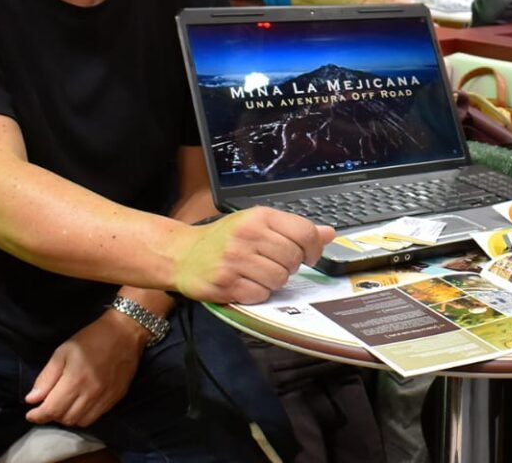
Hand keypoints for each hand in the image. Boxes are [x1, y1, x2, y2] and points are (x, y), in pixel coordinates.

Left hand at [24, 309, 145, 427]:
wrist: (126, 332)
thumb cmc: (91, 338)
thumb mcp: (63, 352)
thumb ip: (46, 377)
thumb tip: (32, 399)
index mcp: (75, 380)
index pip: (52, 410)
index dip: (38, 415)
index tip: (30, 413)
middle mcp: (91, 393)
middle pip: (66, 418)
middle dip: (52, 415)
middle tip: (49, 404)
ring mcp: (105, 398)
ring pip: (80, 421)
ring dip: (68, 417)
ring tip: (65, 405)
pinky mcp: (116, 398)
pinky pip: (96, 417)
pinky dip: (84, 416)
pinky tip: (81, 404)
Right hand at [171, 207, 334, 303]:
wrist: (182, 254)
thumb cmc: (224, 239)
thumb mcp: (257, 224)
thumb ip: (294, 229)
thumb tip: (329, 234)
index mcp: (259, 217)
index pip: (304, 232)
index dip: (314, 249)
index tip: (309, 256)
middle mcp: (247, 235)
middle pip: (293, 258)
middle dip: (289, 266)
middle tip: (274, 264)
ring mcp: (235, 260)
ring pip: (279, 279)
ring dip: (273, 281)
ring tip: (257, 273)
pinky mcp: (226, 284)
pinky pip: (260, 294)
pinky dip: (258, 293)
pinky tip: (246, 284)